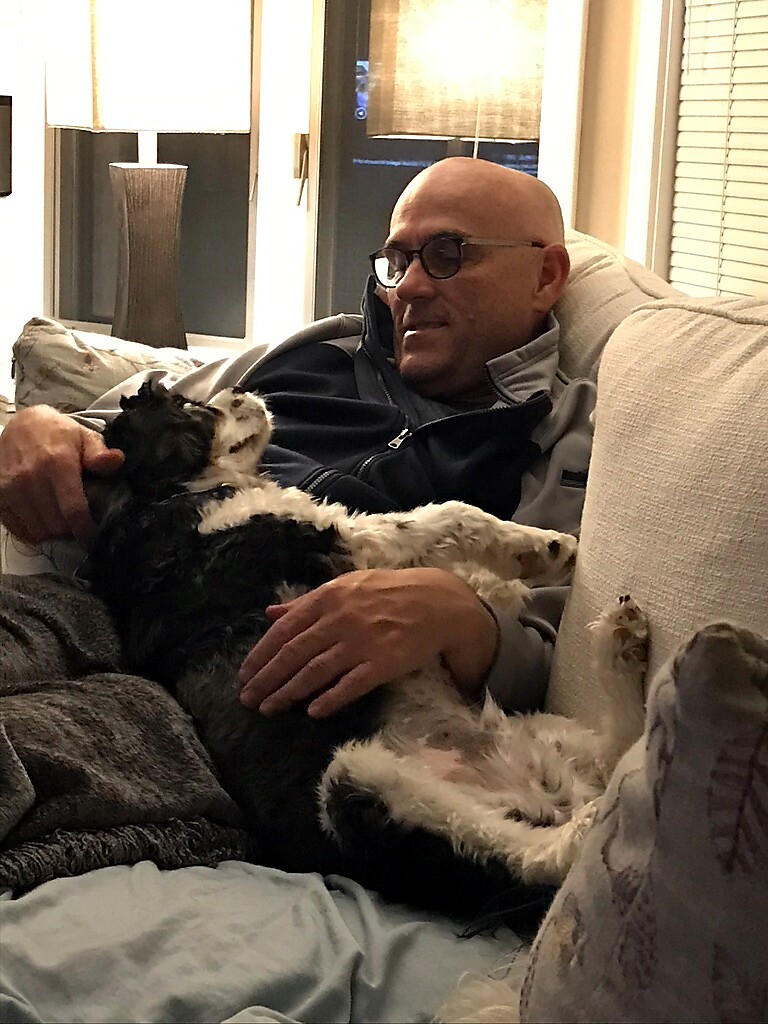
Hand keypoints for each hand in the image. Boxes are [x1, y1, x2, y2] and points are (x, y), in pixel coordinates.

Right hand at [0, 405, 123, 543]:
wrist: (20, 425)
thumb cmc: (56, 433)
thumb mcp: (84, 436)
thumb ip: (99, 453)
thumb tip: (115, 461)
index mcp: (57, 464)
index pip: (72, 509)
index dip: (85, 530)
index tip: (93, 538)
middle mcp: (30, 478)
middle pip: (56, 525)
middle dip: (71, 531)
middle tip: (79, 524)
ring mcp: (11, 488)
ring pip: (37, 530)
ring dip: (53, 533)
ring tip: (63, 522)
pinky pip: (18, 529)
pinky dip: (33, 532)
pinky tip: (44, 521)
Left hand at [238, 567, 498, 718]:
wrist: (438, 602)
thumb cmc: (388, 593)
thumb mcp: (345, 587)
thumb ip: (306, 602)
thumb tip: (269, 613)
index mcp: (328, 597)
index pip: (285, 629)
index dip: (261, 654)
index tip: (244, 675)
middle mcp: (341, 618)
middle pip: (294, 653)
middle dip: (267, 678)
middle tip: (247, 699)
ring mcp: (362, 641)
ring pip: (316, 671)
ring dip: (289, 692)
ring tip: (269, 709)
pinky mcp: (384, 662)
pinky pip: (352, 684)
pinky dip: (330, 698)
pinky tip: (313, 711)